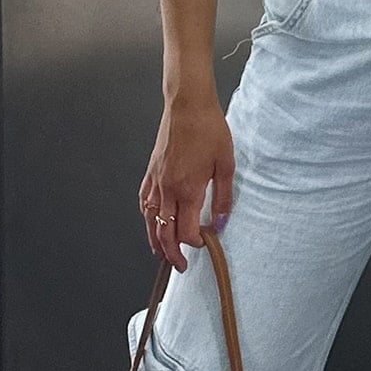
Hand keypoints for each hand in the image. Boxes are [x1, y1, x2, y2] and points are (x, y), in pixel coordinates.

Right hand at [140, 97, 234, 272]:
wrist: (188, 104)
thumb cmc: (208, 129)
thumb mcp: (225, 164)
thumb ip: (222, 197)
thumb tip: (221, 221)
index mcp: (187, 189)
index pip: (187, 231)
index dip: (196, 243)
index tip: (206, 243)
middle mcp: (167, 189)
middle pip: (164, 232)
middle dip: (172, 253)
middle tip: (180, 265)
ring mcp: (156, 180)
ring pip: (150, 220)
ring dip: (155, 240)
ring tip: (161, 253)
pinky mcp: (151, 171)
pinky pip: (144, 201)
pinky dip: (146, 216)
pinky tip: (151, 221)